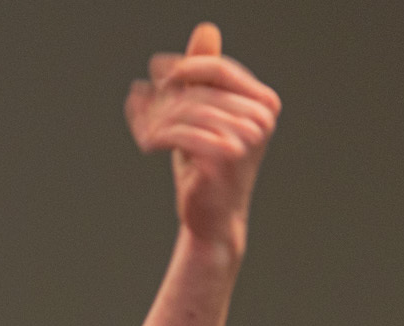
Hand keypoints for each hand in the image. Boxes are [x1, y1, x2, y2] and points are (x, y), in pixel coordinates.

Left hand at [125, 23, 281, 256]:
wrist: (210, 218)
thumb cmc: (204, 167)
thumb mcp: (203, 116)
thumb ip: (203, 75)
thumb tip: (204, 29)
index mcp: (263, 101)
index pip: (218, 68)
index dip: (184, 67)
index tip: (156, 72)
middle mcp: (262, 116)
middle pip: (197, 91)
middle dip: (163, 98)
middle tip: (140, 106)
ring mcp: (248, 136)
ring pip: (186, 111)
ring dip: (156, 119)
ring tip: (143, 131)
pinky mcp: (226, 156)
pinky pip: (181, 133)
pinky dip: (158, 136)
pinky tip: (146, 145)